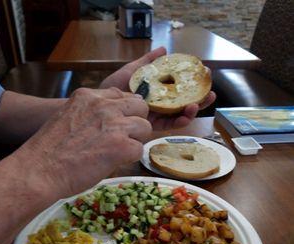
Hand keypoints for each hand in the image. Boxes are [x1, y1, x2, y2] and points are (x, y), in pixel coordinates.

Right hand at [17, 87, 151, 199]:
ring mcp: (114, 125)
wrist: (40, 171)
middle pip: (140, 107)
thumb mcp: (68, 116)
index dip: (123, 112)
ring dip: (135, 140)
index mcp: (88, 96)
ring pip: (145, 127)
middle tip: (122, 139)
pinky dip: (130, 158)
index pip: (121, 95)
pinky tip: (114, 163)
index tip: (117, 124)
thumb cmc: (50, 150)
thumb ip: (90, 112)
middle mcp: (104, 106)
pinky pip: (139, 149)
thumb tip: (111, 117)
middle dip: (134, 123)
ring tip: (117, 152)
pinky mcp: (121, 146)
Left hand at [100, 47, 215, 129]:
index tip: (204, 74)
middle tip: (210, 92)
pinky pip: (169, 125)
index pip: (178, 87)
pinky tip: (186, 115)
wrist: (100, 106)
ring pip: (179, 115)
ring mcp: (156, 116)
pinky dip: (179, 121)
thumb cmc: (112, 88)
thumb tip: (164, 50)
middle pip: (183, 102)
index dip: (191, 82)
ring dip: (192, 111)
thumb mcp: (131, 72)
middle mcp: (159, 104)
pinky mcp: (151, 127)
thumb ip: (147, 63)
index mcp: (157, 90)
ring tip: (198, 104)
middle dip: (198, 98)